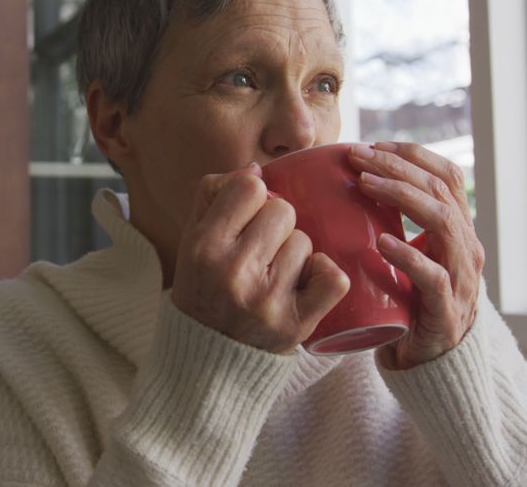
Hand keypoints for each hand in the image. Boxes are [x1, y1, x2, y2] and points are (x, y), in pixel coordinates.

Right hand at [171, 163, 350, 353]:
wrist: (207, 358)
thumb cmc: (204, 288)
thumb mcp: (192, 239)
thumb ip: (214, 195)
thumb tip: (257, 168)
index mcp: (203, 246)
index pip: (250, 187)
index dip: (253, 198)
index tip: (245, 219)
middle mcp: (232, 271)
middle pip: (284, 210)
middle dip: (275, 226)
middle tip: (260, 251)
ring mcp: (266, 300)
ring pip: (306, 241)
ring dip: (295, 254)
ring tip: (274, 274)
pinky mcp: (296, 323)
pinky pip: (334, 277)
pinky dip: (324, 276)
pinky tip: (304, 284)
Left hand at [348, 142, 484, 369]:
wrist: (429, 363)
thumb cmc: (408, 304)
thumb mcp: (403, 257)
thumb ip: (387, 226)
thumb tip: (337, 191)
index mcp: (457, 230)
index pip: (446, 177)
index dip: (413, 155)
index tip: (375, 145)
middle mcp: (466, 248)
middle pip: (440, 192)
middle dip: (398, 167)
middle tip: (359, 157)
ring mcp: (462, 279)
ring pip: (444, 224)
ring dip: (402, 198)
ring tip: (366, 185)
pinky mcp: (447, 311)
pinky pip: (434, 278)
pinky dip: (408, 256)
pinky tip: (383, 243)